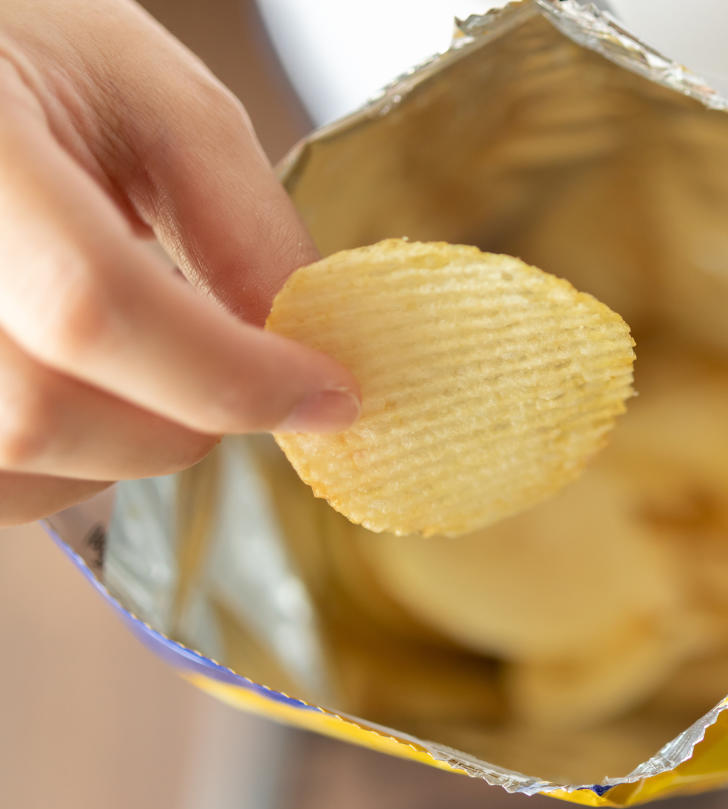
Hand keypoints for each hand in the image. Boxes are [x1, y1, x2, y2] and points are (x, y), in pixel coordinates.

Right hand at [0, 0, 358, 523]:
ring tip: (158, 366)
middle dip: (189, 422)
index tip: (330, 394)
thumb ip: (239, 220)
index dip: (232, 375)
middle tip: (255, 382)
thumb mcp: (154, 97)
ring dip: (124, 451)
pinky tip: (95, 390)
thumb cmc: (33, 52)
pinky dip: (65, 464)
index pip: (92, 304)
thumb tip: (310, 348)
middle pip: (42, 414)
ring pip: (11, 469)